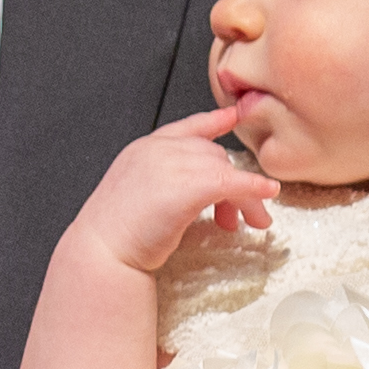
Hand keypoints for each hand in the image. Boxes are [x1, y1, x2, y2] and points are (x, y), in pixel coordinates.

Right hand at [68, 104, 273, 273]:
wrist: (102, 253)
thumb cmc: (116, 235)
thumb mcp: (138, 197)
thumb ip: (162, 184)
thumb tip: (192, 195)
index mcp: (143, 149)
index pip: (186, 127)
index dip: (214, 121)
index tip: (232, 116)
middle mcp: (159, 150)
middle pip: (214, 155)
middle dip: (232, 183)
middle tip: (237, 218)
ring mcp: (173, 164)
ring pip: (225, 170)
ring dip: (243, 197)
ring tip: (242, 224)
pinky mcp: (189, 185)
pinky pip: (233, 182)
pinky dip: (253, 188)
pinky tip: (266, 194)